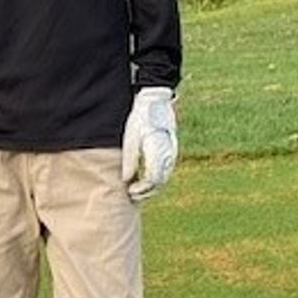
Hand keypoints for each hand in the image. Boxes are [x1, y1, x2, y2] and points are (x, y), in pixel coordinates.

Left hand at [121, 86, 177, 202]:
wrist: (155, 102)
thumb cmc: (140, 119)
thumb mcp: (130, 137)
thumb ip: (130, 159)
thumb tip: (126, 179)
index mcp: (157, 151)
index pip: (153, 179)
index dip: (142, 190)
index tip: (130, 192)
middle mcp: (168, 153)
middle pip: (160, 181)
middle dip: (146, 192)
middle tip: (132, 196)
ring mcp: (171, 152)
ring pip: (164, 177)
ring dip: (152, 187)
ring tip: (138, 191)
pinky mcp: (171, 149)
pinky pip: (166, 169)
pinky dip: (157, 178)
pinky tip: (145, 179)